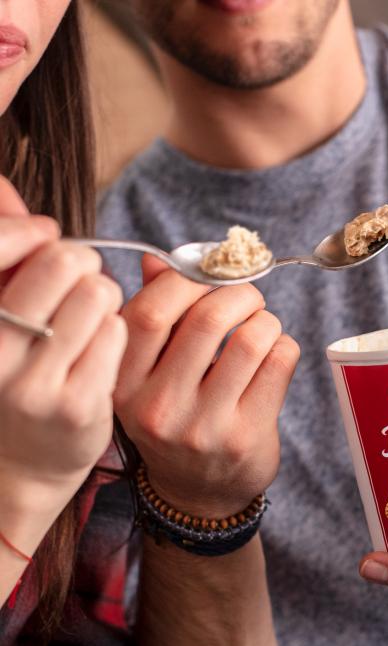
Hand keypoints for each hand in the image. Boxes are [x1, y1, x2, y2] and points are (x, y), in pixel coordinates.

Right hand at [0, 178, 126, 547]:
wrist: (23, 460)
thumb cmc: (15, 369)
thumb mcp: (0, 312)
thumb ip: (5, 255)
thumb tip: (3, 185)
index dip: (31, 232)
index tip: (46, 236)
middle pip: (62, 262)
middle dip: (79, 262)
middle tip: (79, 279)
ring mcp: (33, 383)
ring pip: (97, 294)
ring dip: (103, 296)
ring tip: (91, 317)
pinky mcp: (76, 404)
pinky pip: (117, 333)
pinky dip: (116, 331)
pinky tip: (102, 347)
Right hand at [115, 255, 299, 517]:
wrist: (196, 493)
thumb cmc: (172, 419)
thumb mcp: (146, 375)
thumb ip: (151, 317)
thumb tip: (158, 260)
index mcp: (124, 385)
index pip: (149, 313)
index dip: (184, 280)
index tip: (204, 276)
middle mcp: (158, 408)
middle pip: (207, 319)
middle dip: (237, 292)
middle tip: (245, 296)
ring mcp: (203, 427)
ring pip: (251, 338)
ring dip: (265, 318)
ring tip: (261, 325)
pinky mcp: (245, 436)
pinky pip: (280, 362)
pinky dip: (283, 343)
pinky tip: (273, 353)